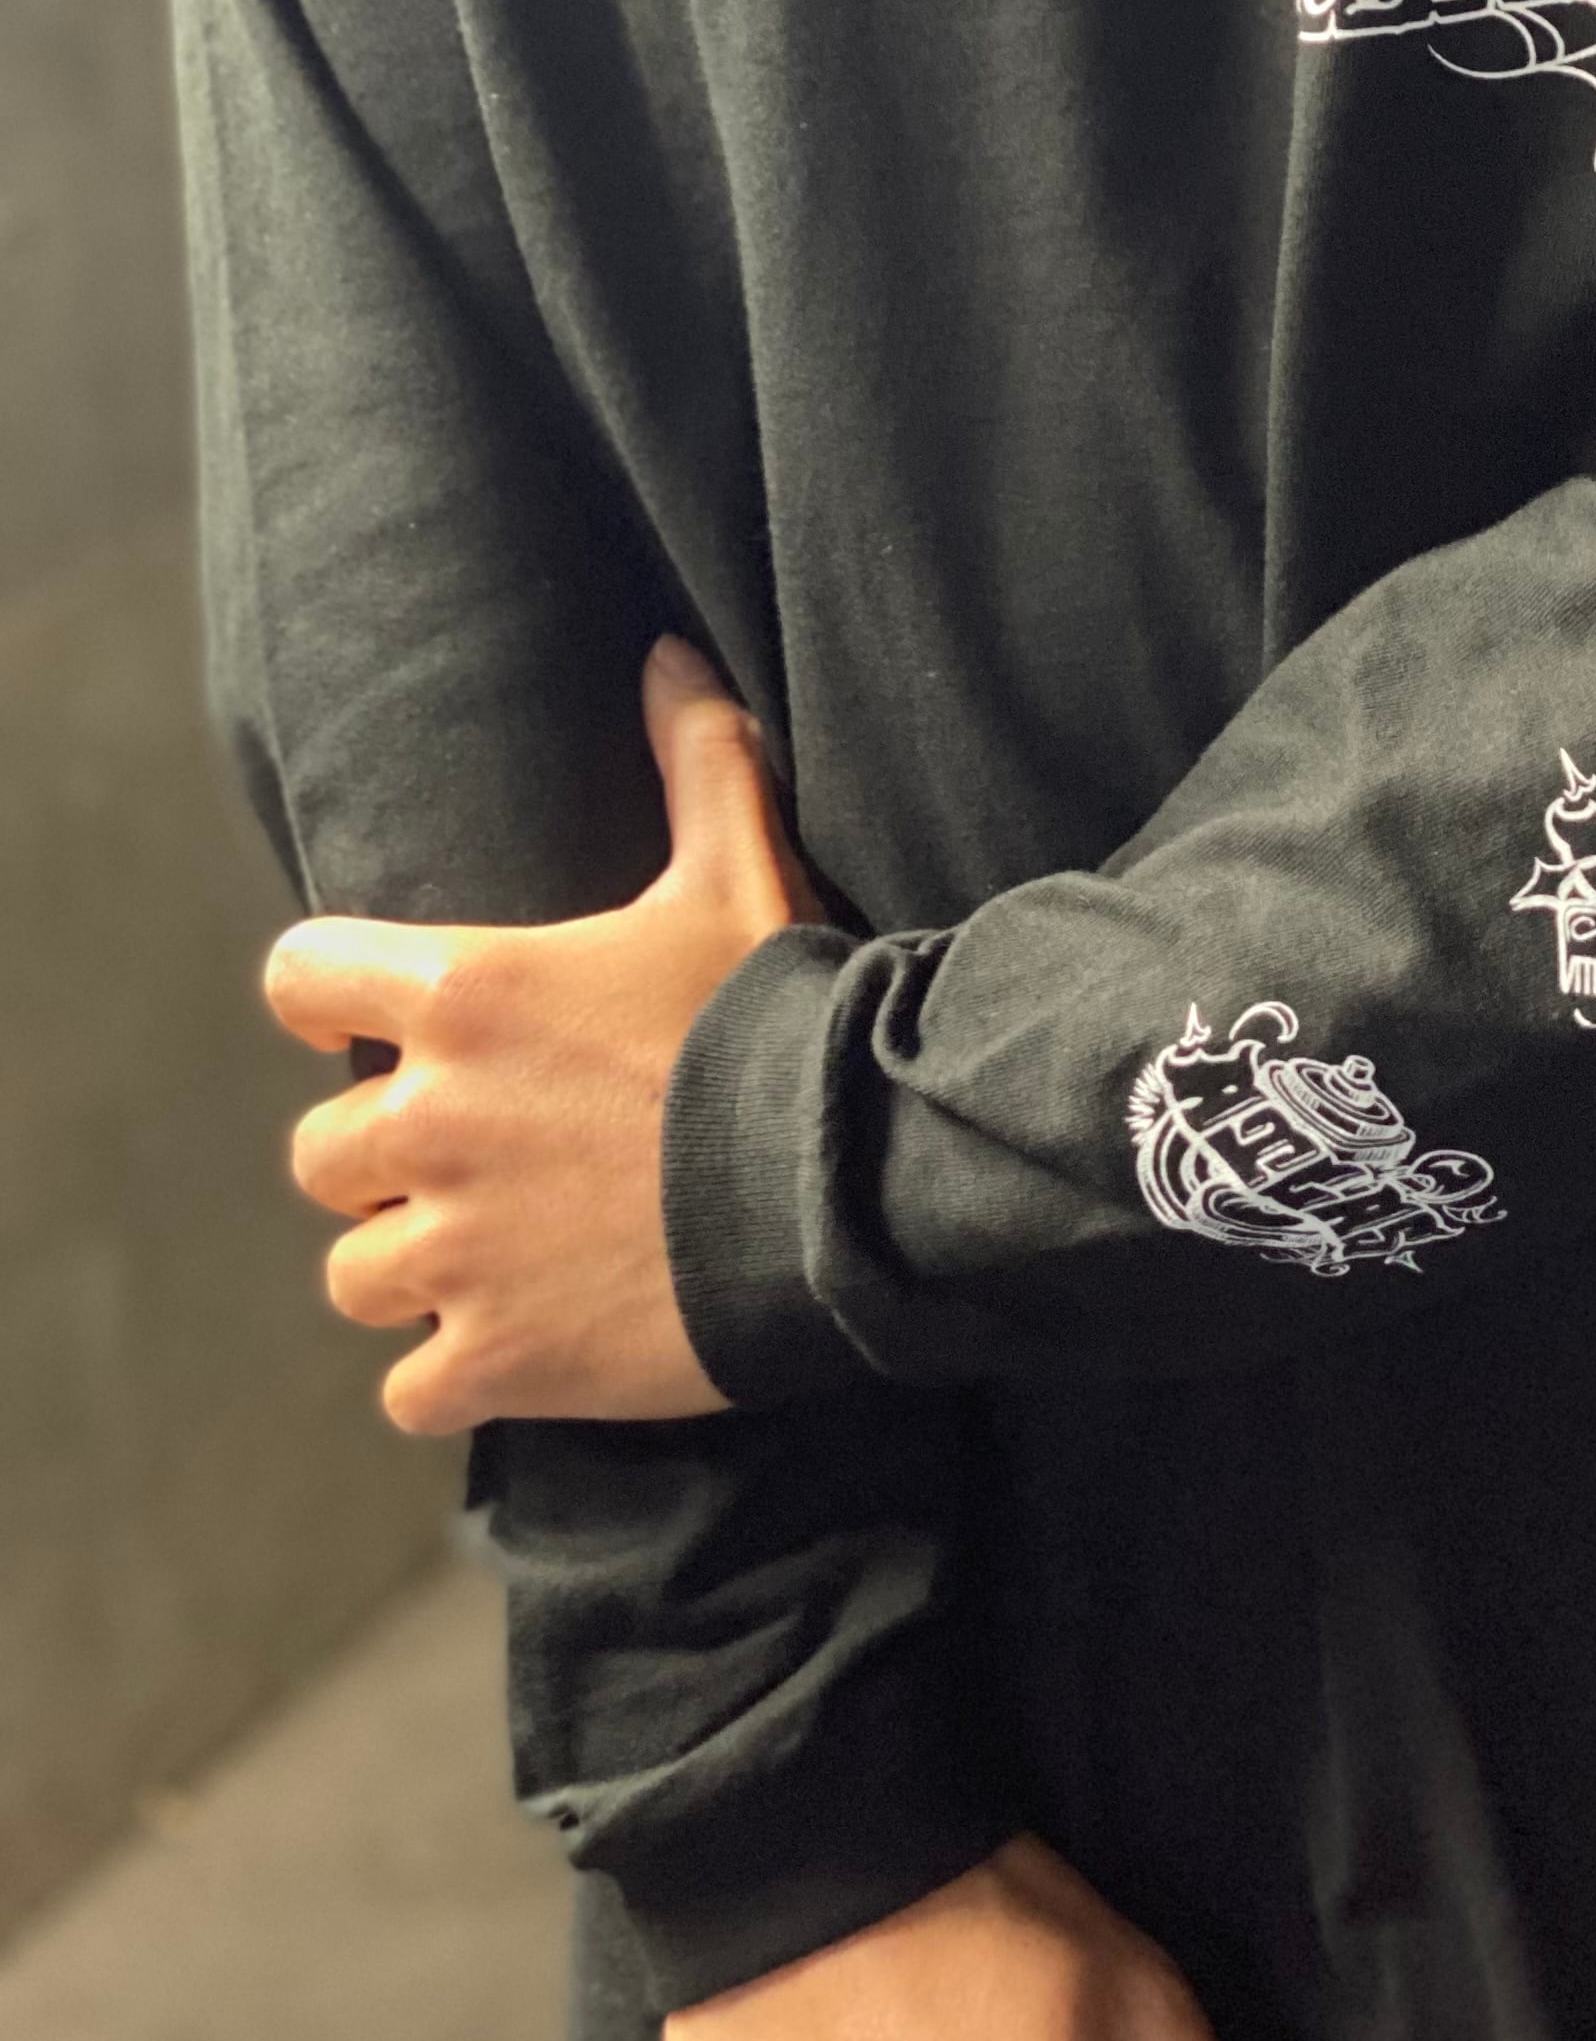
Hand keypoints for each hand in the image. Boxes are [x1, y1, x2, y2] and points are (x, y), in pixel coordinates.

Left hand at [263, 637, 818, 1433]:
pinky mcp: (494, 1357)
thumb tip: (670, 653)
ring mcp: (453, 1252)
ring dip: (417, 1274)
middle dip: (390, 1165)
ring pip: (358, 1275)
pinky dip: (458, 1377)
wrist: (850, 1186)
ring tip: (505, 1264)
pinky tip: (525, 1349)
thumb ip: (697, 763)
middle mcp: (428, 1122)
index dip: (333, 1000)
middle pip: (323, 1155)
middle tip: (487, 1165)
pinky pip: (413, 1387)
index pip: (300, 980)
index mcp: (461, 996)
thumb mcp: (741, 878)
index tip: (382, 1026)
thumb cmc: (781, 1024)